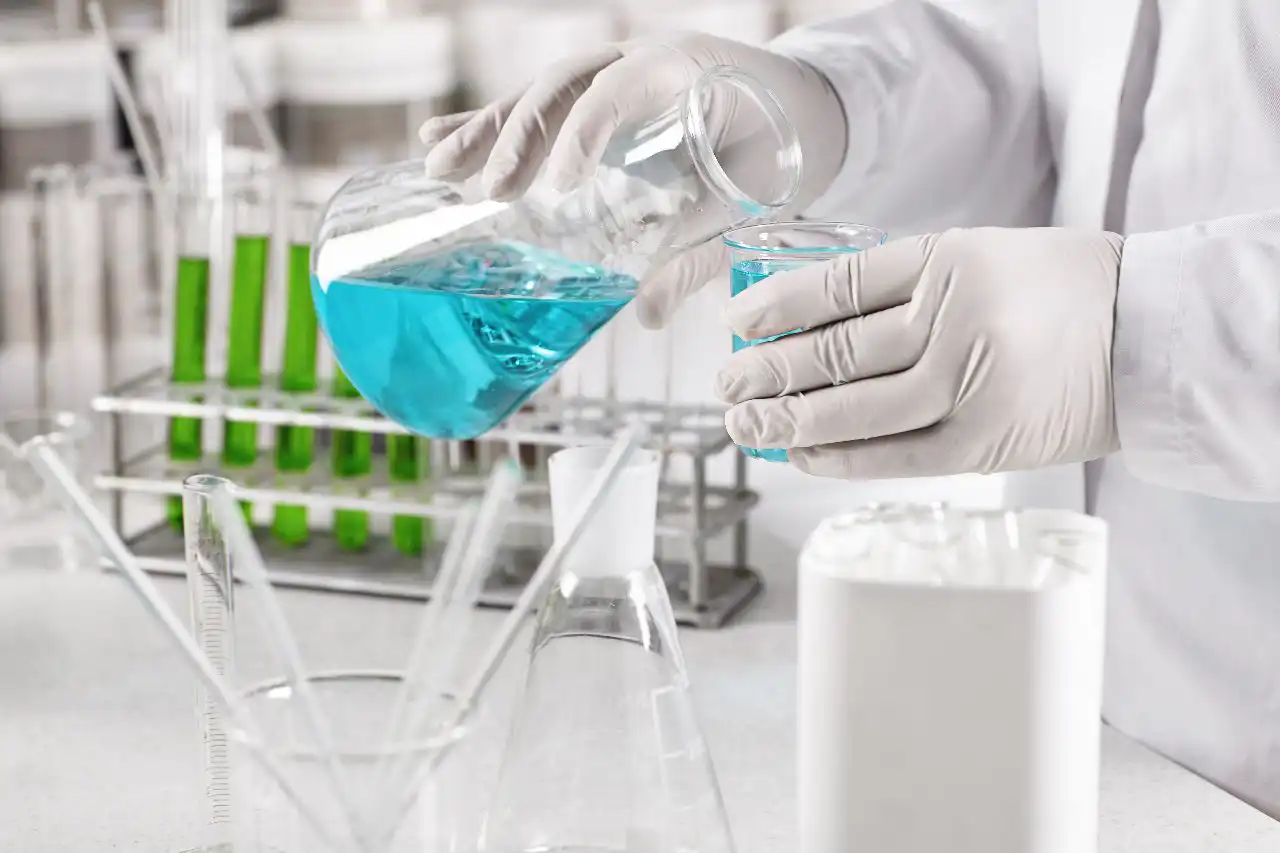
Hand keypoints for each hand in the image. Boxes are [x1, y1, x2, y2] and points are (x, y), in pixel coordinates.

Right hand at [417, 32, 844, 328]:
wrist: (801, 108)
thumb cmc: (778, 151)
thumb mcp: (745, 203)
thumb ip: (696, 255)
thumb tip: (649, 315)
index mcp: (681, 71)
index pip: (615, 92)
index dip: (582, 137)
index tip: (558, 188)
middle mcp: (636, 60)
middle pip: (560, 86)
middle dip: (515, 136)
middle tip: (488, 191)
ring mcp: (610, 72)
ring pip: (537, 93)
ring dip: (486, 130)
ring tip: (437, 168)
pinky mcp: (593, 95)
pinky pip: (535, 105)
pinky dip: (487, 122)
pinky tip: (438, 142)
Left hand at [715, 227, 1124, 478]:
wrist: (1143, 338)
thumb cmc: (1052, 292)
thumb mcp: (978, 255)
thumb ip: (899, 284)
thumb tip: (804, 322)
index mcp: (949, 259)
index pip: (837, 285)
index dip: (776, 307)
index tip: (736, 324)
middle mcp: (955, 318)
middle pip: (836, 351)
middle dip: (768, 371)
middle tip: (724, 384)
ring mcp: (969, 384)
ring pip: (855, 408)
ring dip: (789, 421)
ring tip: (745, 424)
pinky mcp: (983, 442)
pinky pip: (892, 456)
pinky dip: (839, 458)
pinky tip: (799, 456)